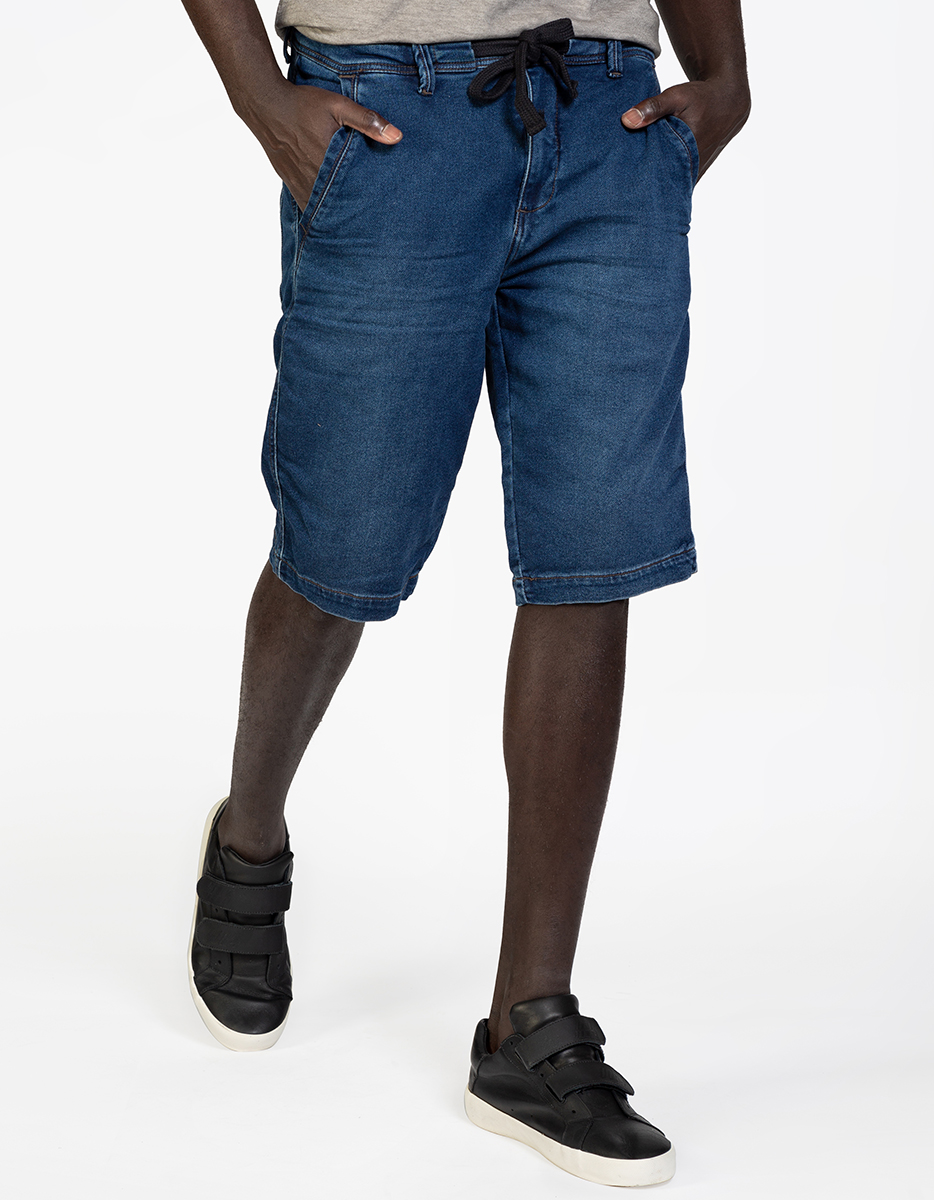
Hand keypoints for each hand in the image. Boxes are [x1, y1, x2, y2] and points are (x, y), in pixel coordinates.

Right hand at [245, 76, 402, 210]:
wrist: (265, 104)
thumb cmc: (302, 104)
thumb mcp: (338, 105)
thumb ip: (367, 121)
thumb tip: (397, 137)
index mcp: (328, 162)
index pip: (354, 191)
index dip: (368, 201)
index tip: (380, 209)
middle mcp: (313, 177)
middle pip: (339, 203)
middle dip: (354, 209)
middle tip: (371, 220)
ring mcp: (299, 182)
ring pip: (322, 206)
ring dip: (336, 210)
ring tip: (353, 218)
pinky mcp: (290, 182)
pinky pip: (307, 202)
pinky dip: (319, 207)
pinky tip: (330, 209)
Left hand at [621, 78, 749, 180]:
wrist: (727, 102)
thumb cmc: (701, 98)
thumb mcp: (677, 96)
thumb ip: (653, 108)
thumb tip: (626, 120)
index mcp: (687, 152)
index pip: (658, 175)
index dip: (639, 181)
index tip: (621, 184)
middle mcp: (692, 168)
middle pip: (662, 185)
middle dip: (642, 185)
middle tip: (620, 186)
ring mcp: (695, 173)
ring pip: (669, 186)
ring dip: (653, 183)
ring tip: (630, 184)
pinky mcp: (695, 173)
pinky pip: (676, 182)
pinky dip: (663, 179)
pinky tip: (648, 176)